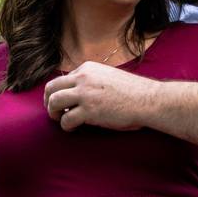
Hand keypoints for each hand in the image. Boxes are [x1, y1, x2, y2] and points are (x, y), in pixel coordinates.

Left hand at [43, 62, 158, 131]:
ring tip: (60, 119)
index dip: (60, 92)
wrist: (148, 100)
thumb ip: (93, 80)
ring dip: (53, 113)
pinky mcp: (89, 110)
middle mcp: (83, 78)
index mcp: (88, 68)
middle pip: (51, 88)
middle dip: (49, 101)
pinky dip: (66, 126)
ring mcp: (85, 94)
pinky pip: (66, 120)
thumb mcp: (108, 77)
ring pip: (54, 102)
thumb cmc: (133, 92)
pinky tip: (73, 128)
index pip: (63, 79)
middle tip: (54, 112)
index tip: (64, 102)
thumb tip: (78, 92)